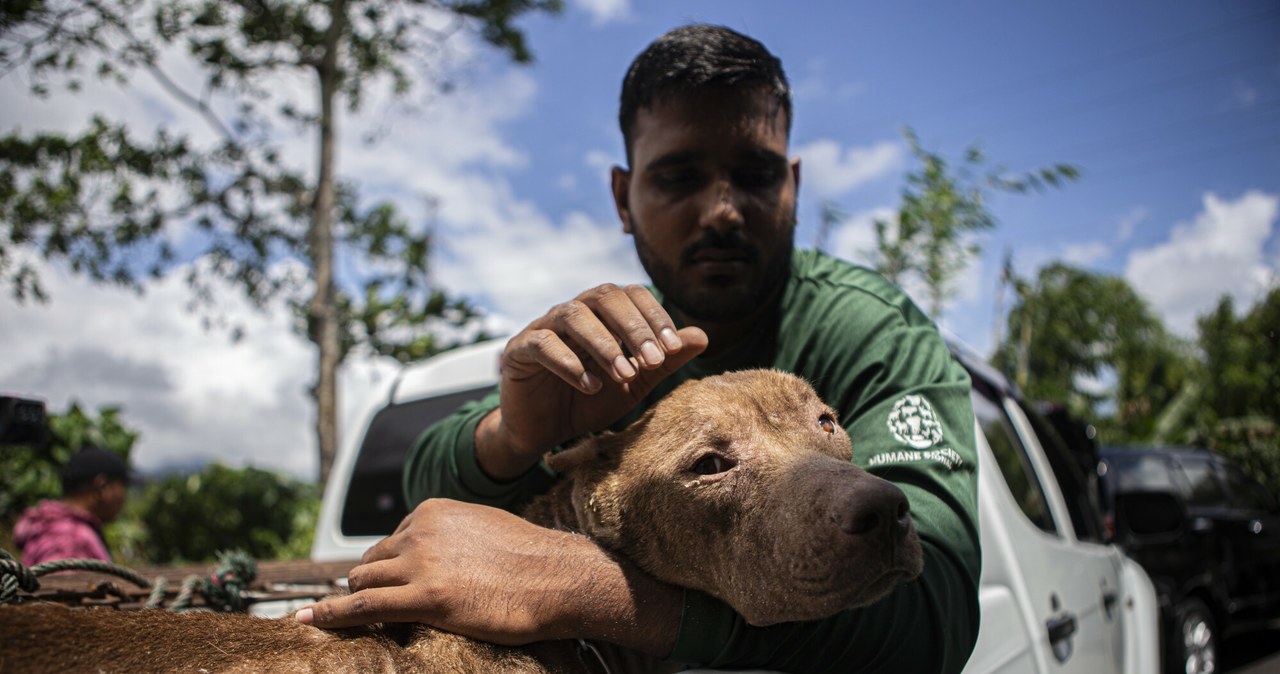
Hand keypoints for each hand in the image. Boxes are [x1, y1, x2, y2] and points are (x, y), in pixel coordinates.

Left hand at [297, 499, 680, 653]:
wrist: (559, 577)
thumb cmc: (530, 559)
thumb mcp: (483, 528)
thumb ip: (451, 535)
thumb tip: (436, 552)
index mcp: (433, 511)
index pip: (390, 540)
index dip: (386, 568)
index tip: (384, 585)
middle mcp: (420, 531)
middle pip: (370, 562)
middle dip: (368, 585)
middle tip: (373, 607)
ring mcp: (421, 564)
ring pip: (361, 583)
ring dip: (356, 602)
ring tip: (350, 621)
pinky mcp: (426, 599)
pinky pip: (361, 608)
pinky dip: (330, 615)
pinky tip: (309, 621)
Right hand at [479, 284, 707, 479]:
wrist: (544, 430)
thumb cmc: (590, 399)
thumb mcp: (634, 383)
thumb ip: (664, 360)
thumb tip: (703, 336)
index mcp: (602, 313)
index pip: (632, 295)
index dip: (655, 316)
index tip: (674, 347)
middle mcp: (573, 312)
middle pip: (604, 296)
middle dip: (634, 328)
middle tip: (654, 360)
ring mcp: (544, 327)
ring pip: (573, 315)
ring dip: (603, 343)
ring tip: (624, 374)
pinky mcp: (519, 349)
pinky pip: (543, 344)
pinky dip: (569, 363)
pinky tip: (590, 386)